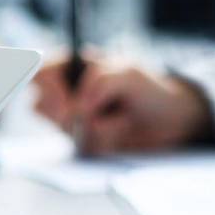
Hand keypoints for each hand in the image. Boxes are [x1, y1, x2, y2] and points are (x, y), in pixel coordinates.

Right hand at [32, 57, 214, 154]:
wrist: (174, 122)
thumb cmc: (151, 88)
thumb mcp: (130, 73)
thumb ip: (101, 82)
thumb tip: (79, 107)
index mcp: (73, 66)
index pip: (39, 71)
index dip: (46, 88)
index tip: (67, 105)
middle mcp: (67, 92)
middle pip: (41, 104)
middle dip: (69, 113)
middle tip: (90, 117)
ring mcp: (73, 120)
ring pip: (62, 129)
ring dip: (94, 127)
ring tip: (121, 119)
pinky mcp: (84, 143)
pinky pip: (80, 148)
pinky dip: (103, 143)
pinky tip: (121, 134)